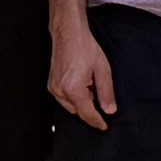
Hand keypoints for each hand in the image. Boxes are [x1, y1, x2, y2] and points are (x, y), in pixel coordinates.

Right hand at [47, 15, 113, 129]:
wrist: (69, 34)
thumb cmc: (85, 47)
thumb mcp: (102, 69)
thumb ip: (106, 92)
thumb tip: (109, 110)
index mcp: (73, 89)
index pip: (87, 113)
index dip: (97, 121)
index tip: (104, 126)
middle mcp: (60, 91)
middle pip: (78, 111)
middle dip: (90, 108)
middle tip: (99, 95)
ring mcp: (53, 88)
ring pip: (70, 106)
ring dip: (82, 102)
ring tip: (90, 84)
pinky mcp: (51, 84)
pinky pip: (64, 99)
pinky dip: (74, 97)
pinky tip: (82, 84)